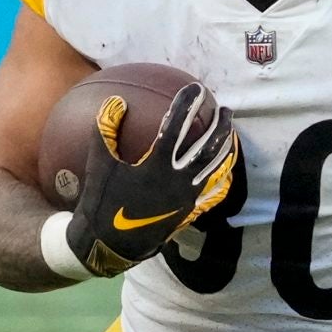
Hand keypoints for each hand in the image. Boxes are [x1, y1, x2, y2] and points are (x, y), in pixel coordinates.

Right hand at [61, 83, 236, 276]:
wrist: (110, 243)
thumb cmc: (102, 200)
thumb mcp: (98, 163)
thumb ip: (106, 129)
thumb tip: (116, 100)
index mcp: (157, 165)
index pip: (177, 126)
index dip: (187, 104)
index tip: (196, 88)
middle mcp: (178, 180)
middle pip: (208, 148)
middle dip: (221, 126)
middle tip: (227, 110)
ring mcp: (187, 198)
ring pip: (216, 170)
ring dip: (227, 150)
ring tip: (233, 135)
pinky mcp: (189, 213)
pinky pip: (212, 194)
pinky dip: (222, 180)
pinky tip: (226, 172)